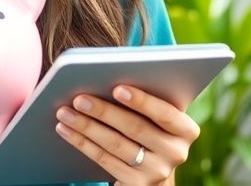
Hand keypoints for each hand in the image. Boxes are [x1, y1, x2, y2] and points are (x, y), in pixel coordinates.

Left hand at [54, 85, 198, 185]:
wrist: (152, 171)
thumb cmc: (150, 129)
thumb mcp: (156, 117)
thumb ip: (145, 100)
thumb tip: (107, 77)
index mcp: (186, 130)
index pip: (165, 114)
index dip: (142, 101)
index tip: (117, 88)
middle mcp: (176, 152)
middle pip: (135, 129)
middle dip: (104, 111)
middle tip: (79, 98)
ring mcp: (157, 171)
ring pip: (116, 145)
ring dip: (86, 127)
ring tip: (65, 112)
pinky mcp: (137, 185)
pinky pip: (105, 160)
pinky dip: (82, 143)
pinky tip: (66, 130)